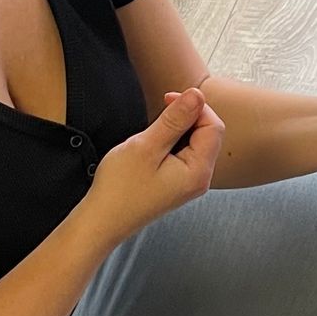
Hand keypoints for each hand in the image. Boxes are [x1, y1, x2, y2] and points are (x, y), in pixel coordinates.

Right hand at [85, 87, 223, 244]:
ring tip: (152, 133)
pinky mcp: (177, 184)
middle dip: (187, 117)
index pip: (214, 126)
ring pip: (196, 143)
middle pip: (208, 134)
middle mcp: (200, 179)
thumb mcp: (146, 146)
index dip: (194, 106)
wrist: (102, 220)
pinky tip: (153, 146)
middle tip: (159, 112)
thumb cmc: (120, 187)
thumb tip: (197, 95)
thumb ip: (175, 120)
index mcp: (198, 171)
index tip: (167, 99)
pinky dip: (172, 142)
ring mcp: (190, 183)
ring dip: (178, 129)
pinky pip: (185, 155)